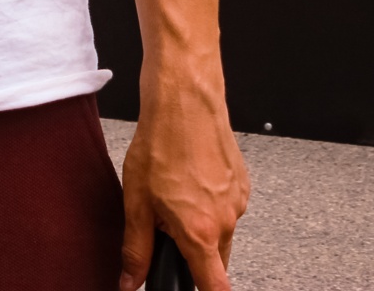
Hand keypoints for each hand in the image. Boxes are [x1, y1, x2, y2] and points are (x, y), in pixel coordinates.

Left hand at [119, 62, 248, 290]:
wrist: (184, 101)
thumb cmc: (161, 143)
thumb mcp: (136, 201)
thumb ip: (136, 248)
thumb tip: (129, 281)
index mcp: (200, 232)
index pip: (215, 287)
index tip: (192, 290)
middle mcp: (227, 220)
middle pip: (215, 258)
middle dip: (192, 251)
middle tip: (167, 222)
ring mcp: (239, 201)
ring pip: (220, 230)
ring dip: (201, 223)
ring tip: (175, 191)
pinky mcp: (243, 183)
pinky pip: (227, 206)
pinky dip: (210, 202)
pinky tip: (190, 178)